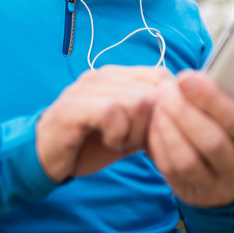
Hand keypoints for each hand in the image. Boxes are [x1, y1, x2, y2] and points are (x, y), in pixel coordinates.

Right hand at [36, 66, 172, 182]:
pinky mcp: (74, 105)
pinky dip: (117, 133)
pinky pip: (113, 112)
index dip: (170, 107)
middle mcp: (104, 75)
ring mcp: (88, 87)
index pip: (163, 76)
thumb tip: (186, 118)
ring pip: (138, 101)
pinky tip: (108, 142)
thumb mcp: (130, 131)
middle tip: (135, 142)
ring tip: (119, 142)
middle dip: (153, 125)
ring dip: (135, 131)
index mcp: (119, 76)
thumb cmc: (89, 143)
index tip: (156, 133)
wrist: (46, 157)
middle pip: (155, 91)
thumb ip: (153, 120)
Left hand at [146, 54, 233, 206]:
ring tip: (160, 98)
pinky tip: (155, 119)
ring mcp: (215, 189)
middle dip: (185, 111)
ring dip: (168, 125)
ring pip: (186, 157)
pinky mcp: (189, 194)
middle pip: (210, 142)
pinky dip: (159, 142)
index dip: (213, 101)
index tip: (189, 76)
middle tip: (169, 85)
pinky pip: (169, 169)